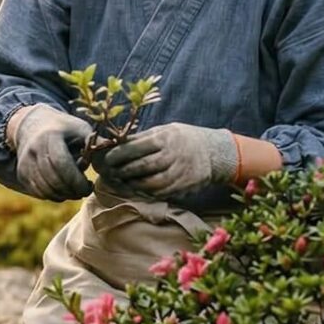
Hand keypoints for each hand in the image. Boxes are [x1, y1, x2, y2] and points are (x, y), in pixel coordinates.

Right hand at [3, 103, 93, 200]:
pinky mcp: (22, 173)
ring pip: (45, 190)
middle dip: (72, 191)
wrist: (32, 125)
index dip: (76, 180)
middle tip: (85, 191)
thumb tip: (113, 154)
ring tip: (75, 191)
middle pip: (53, 180)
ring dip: (64, 195)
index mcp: (50, 137)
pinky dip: (53, 195)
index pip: (61, 164)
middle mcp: (33, 150)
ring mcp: (25, 163)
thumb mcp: (79, 128)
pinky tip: (64, 190)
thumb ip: (94, 142)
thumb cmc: (63, 128)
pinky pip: (39, 192)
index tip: (90, 185)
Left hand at [99, 122, 237, 201]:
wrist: (215, 152)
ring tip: (124, 182)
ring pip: (152, 183)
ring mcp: (179, 172)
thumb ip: (144, 138)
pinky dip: (148, 193)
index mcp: (165, 138)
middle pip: (142, 166)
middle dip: (124, 171)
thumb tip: (118, 144)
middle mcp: (172, 155)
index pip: (136, 147)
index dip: (119, 154)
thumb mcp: (166, 131)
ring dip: (134, 185)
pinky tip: (139, 189)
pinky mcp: (184, 186)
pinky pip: (162, 193)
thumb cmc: (183, 139)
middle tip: (112, 173)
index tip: (108, 159)